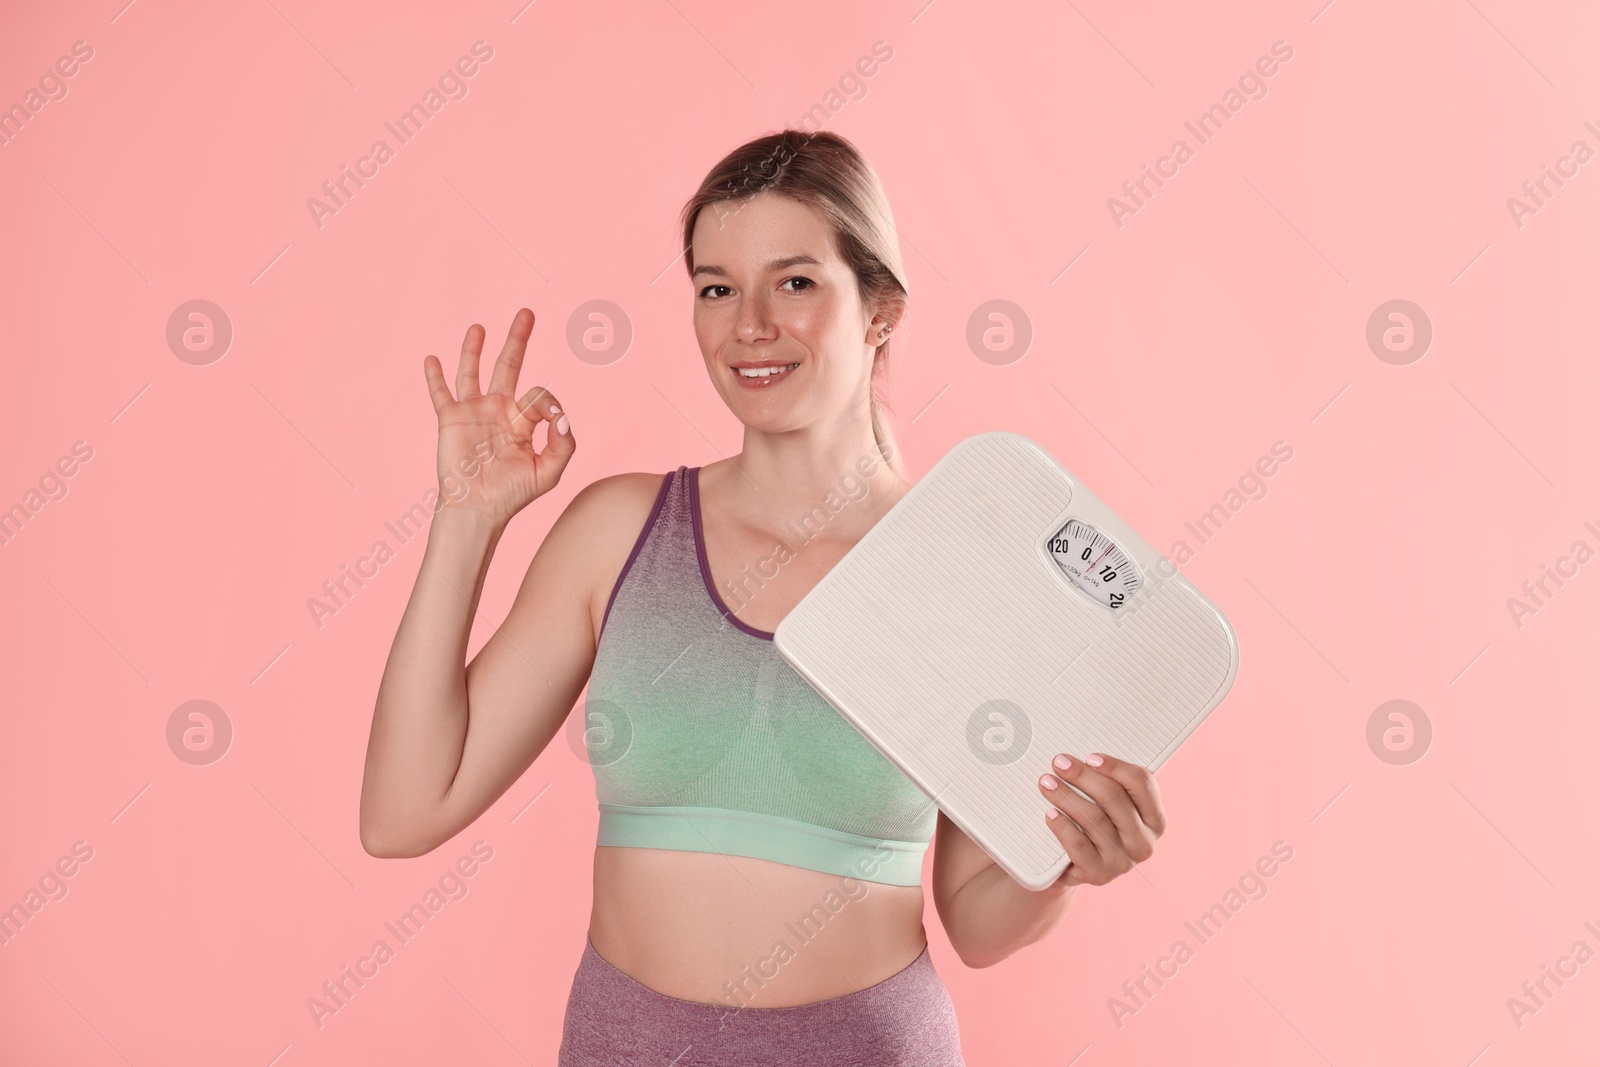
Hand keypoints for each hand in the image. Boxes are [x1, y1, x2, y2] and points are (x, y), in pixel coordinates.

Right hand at [423, 308, 573, 525]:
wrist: (478, 509)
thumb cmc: (513, 495)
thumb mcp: (549, 472)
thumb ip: (564, 444)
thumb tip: (561, 414)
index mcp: (523, 422)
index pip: (538, 395)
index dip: (547, 401)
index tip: (549, 417)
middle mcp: (498, 411)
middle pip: (509, 366)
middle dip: (518, 339)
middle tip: (527, 313)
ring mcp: (473, 412)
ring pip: (473, 372)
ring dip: (474, 348)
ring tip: (479, 327)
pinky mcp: (450, 419)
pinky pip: (440, 393)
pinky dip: (435, 376)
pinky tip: (431, 358)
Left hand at [1037, 751, 1165, 888]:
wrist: (1076, 867)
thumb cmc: (1095, 827)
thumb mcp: (1111, 806)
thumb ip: (1108, 783)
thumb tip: (1082, 759)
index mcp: (1154, 819)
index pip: (1142, 783)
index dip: (1115, 766)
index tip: (1090, 757)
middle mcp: (1143, 842)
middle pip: (1114, 798)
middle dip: (1083, 776)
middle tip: (1060, 764)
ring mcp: (1122, 861)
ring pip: (1094, 818)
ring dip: (1066, 796)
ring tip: (1047, 784)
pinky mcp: (1099, 874)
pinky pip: (1078, 845)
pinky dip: (1062, 825)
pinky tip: (1050, 813)